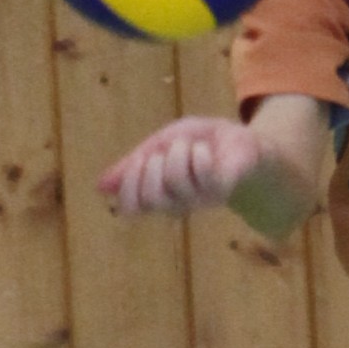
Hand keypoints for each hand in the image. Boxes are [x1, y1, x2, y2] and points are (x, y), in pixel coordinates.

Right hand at [99, 114, 268, 217]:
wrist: (248, 143)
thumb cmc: (206, 144)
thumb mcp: (163, 142)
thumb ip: (135, 161)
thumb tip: (99, 187)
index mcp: (160, 194)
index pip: (131, 205)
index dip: (129, 183)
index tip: (141, 159)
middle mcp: (180, 203)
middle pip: (151, 197)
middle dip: (152, 166)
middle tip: (165, 151)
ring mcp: (203, 200)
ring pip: (174, 183)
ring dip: (178, 155)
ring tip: (191, 147)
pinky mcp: (225, 189)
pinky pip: (204, 178)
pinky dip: (199, 157)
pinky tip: (205, 151)